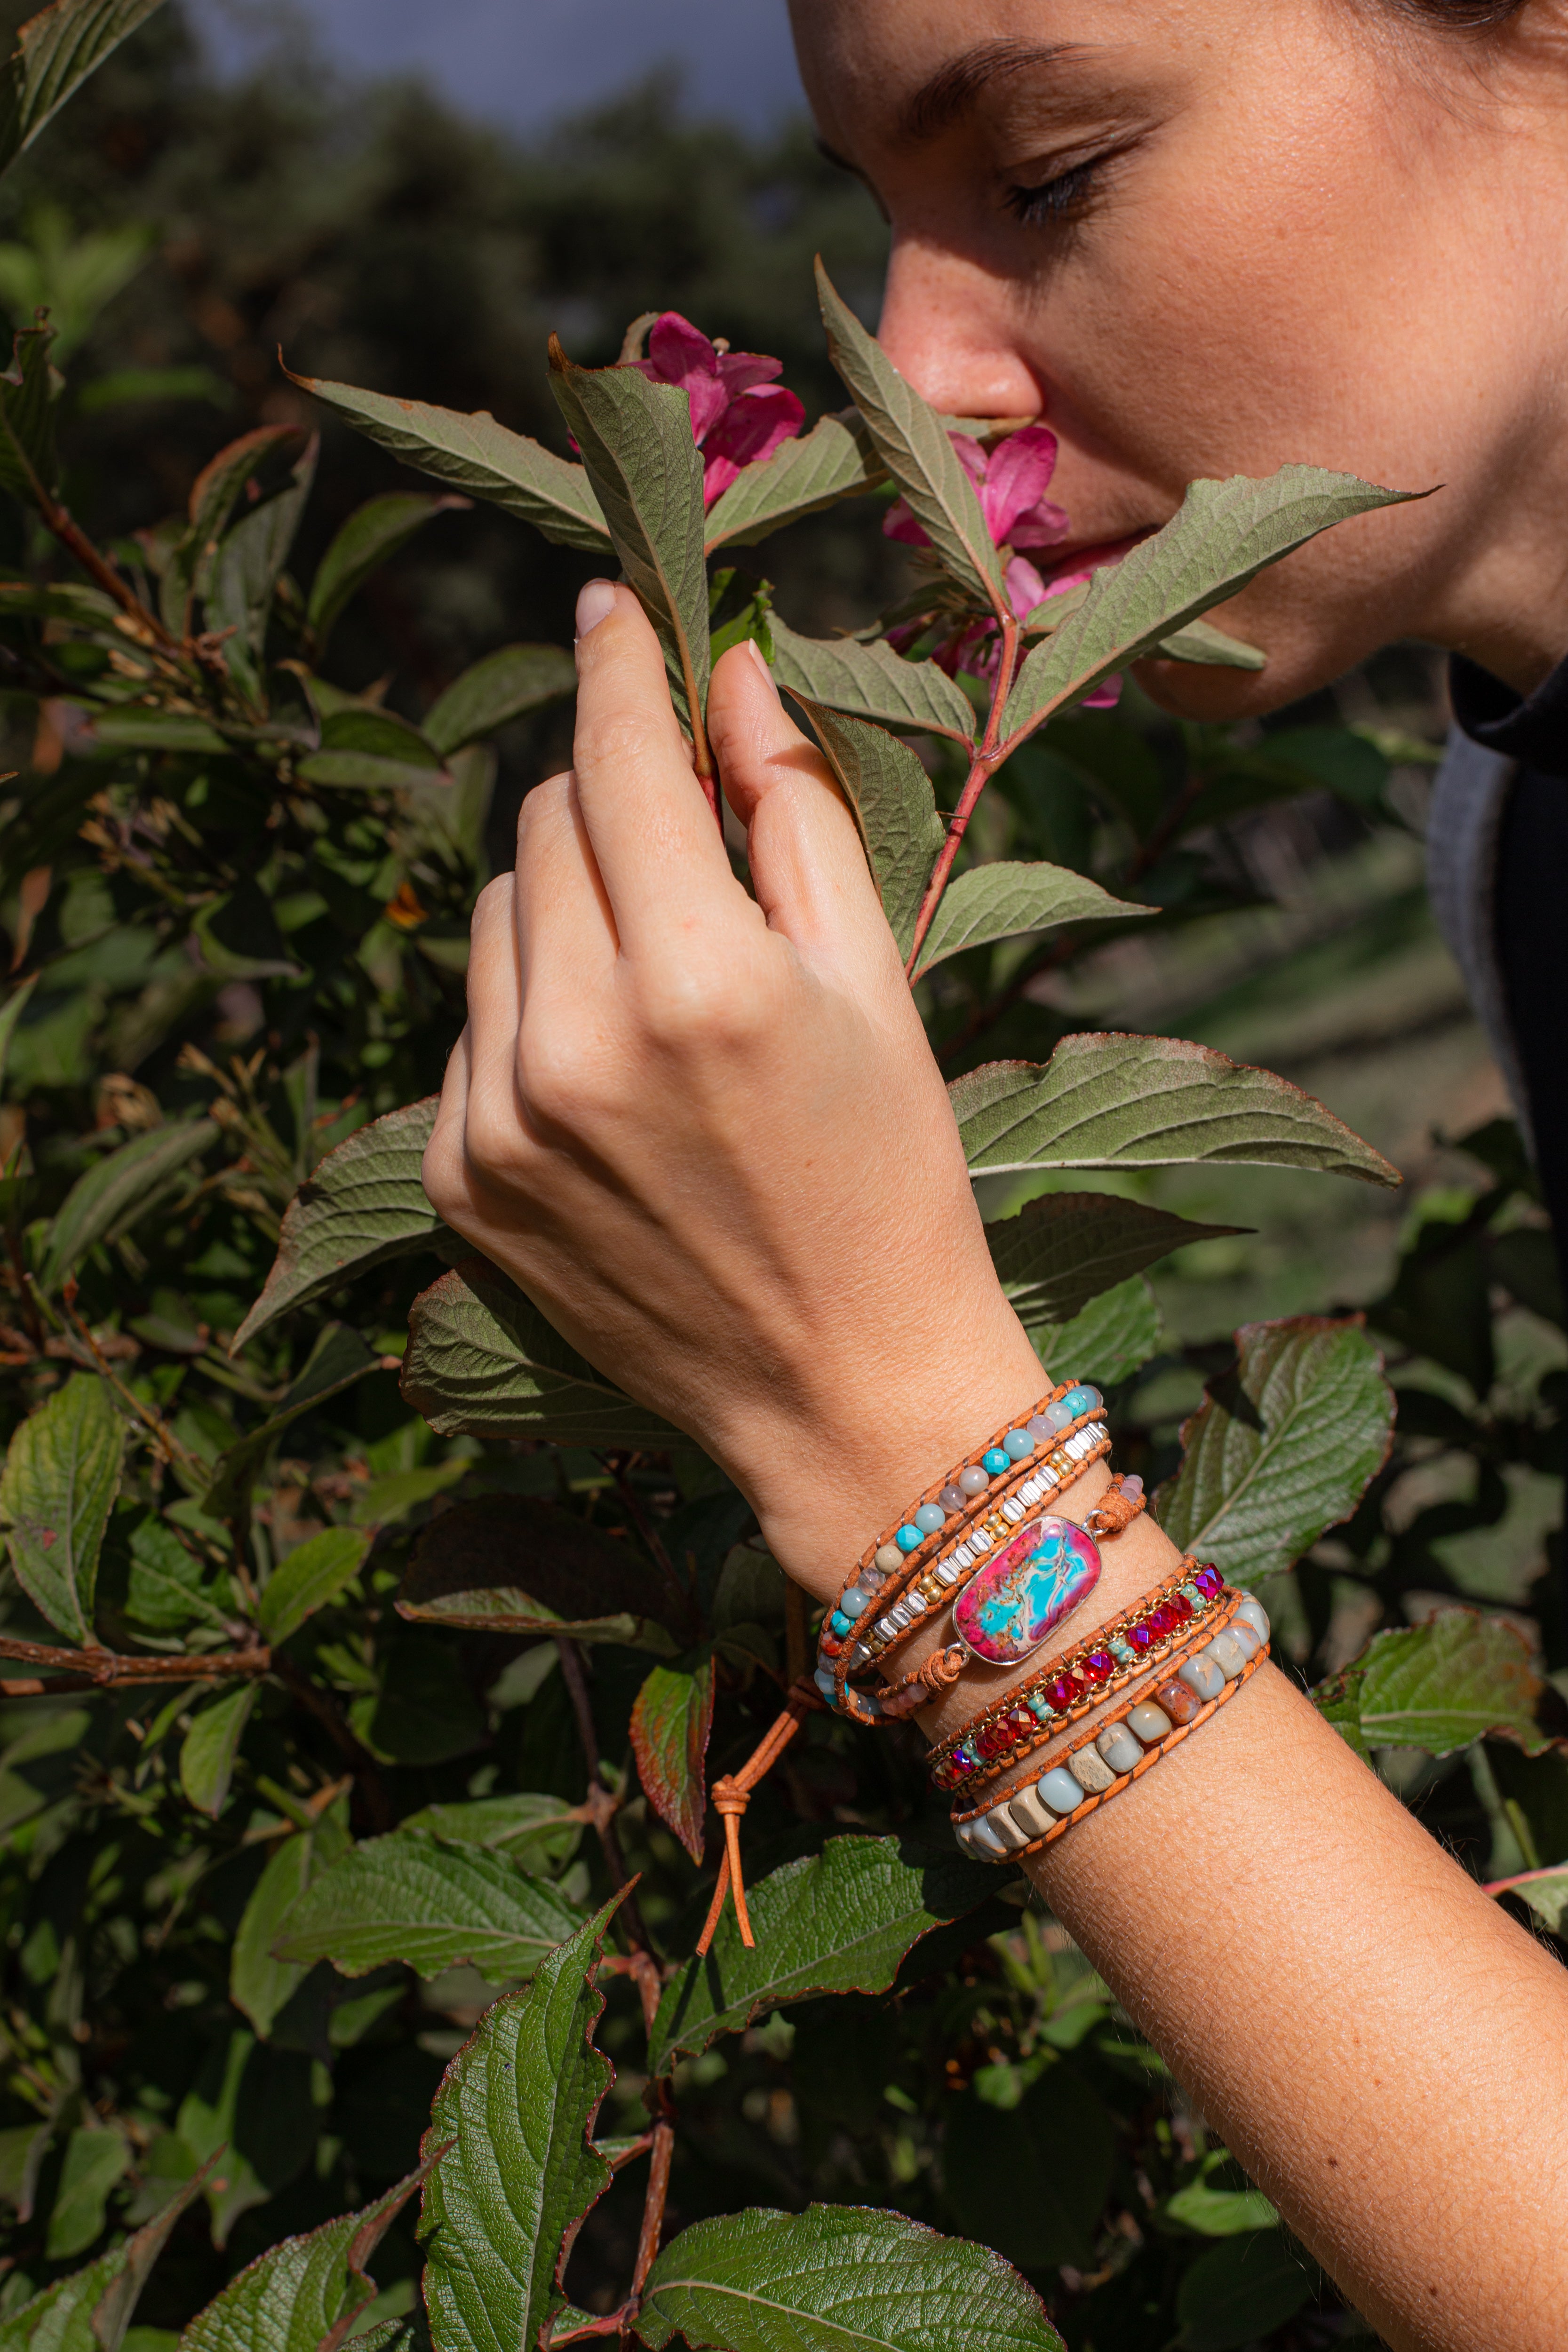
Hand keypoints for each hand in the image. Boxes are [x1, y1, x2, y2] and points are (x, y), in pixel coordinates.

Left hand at [422, 581, 1047, 1593]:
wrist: (846, 1393)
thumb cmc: (893, 1179)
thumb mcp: (874, 983)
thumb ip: (793, 812)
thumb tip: (730, 673)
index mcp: (701, 981)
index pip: (620, 759)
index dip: (617, 665)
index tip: (612, 606)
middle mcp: (577, 1043)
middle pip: (548, 822)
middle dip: (613, 795)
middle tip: (685, 832)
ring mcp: (501, 1118)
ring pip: (497, 914)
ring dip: (567, 901)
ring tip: (660, 975)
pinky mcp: (461, 1177)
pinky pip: (471, 1020)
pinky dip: (530, 1005)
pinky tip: (613, 1065)